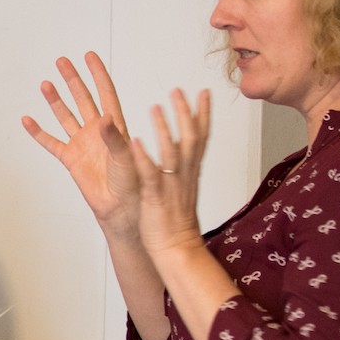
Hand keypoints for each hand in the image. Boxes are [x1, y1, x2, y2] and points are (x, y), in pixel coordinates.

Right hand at [20, 52, 141, 243]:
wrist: (122, 208)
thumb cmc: (133, 183)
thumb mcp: (127, 157)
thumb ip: (114, 138)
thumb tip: (103, 118)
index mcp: (115, 126)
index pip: (106, 93)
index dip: (98, 74)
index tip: (89, 55)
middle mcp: (97, 131)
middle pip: (83, 98)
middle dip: (73, 79)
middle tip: (62, 61)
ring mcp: (82, 144)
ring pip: (66, 116)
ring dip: (55, 100)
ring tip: (45, 83)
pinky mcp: (70, 159)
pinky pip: (51, 142)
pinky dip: (38, 132)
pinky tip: (28, 120)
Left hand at [128, 88, 212, 261]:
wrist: (177, 249)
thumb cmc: (176, 222)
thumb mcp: (183, 188)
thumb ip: (185, 167)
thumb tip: (186, 150)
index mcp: (191, 173)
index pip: (202, 138)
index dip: (203, 114)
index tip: (204, 92)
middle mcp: (185, 176)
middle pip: (191, 139)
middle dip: (186, 113)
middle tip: (178, 90)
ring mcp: (171, 186)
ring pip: (171, 154)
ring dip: (164, 129)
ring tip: (155, 107)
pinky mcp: (155, 199)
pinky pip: (150, 176)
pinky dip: (144, 158)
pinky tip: (136, 142)